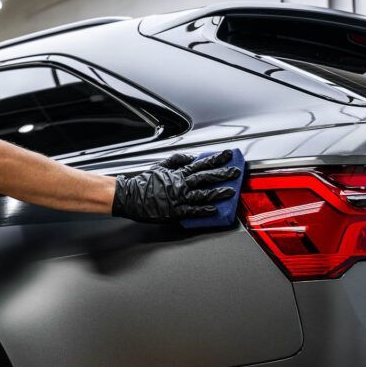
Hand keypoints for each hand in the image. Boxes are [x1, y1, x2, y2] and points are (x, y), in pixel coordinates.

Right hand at [112, 150, 240, 222]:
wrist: (129, 196)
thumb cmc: (144, 182)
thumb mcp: (160, 166)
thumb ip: (177, 160)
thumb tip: (191, 157)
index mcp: (178, 173)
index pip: (201, 163)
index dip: (216, 159)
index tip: (228, 155)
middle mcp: (181, 184)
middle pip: (206, 177)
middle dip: (223, 174)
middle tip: (236, 172)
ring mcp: (179, 198)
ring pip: (203, 194)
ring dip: (218, 192)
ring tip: (231, 191)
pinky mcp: (175, 211)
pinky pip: (192, 210)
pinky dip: (204, 210)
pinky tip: (214, 210)